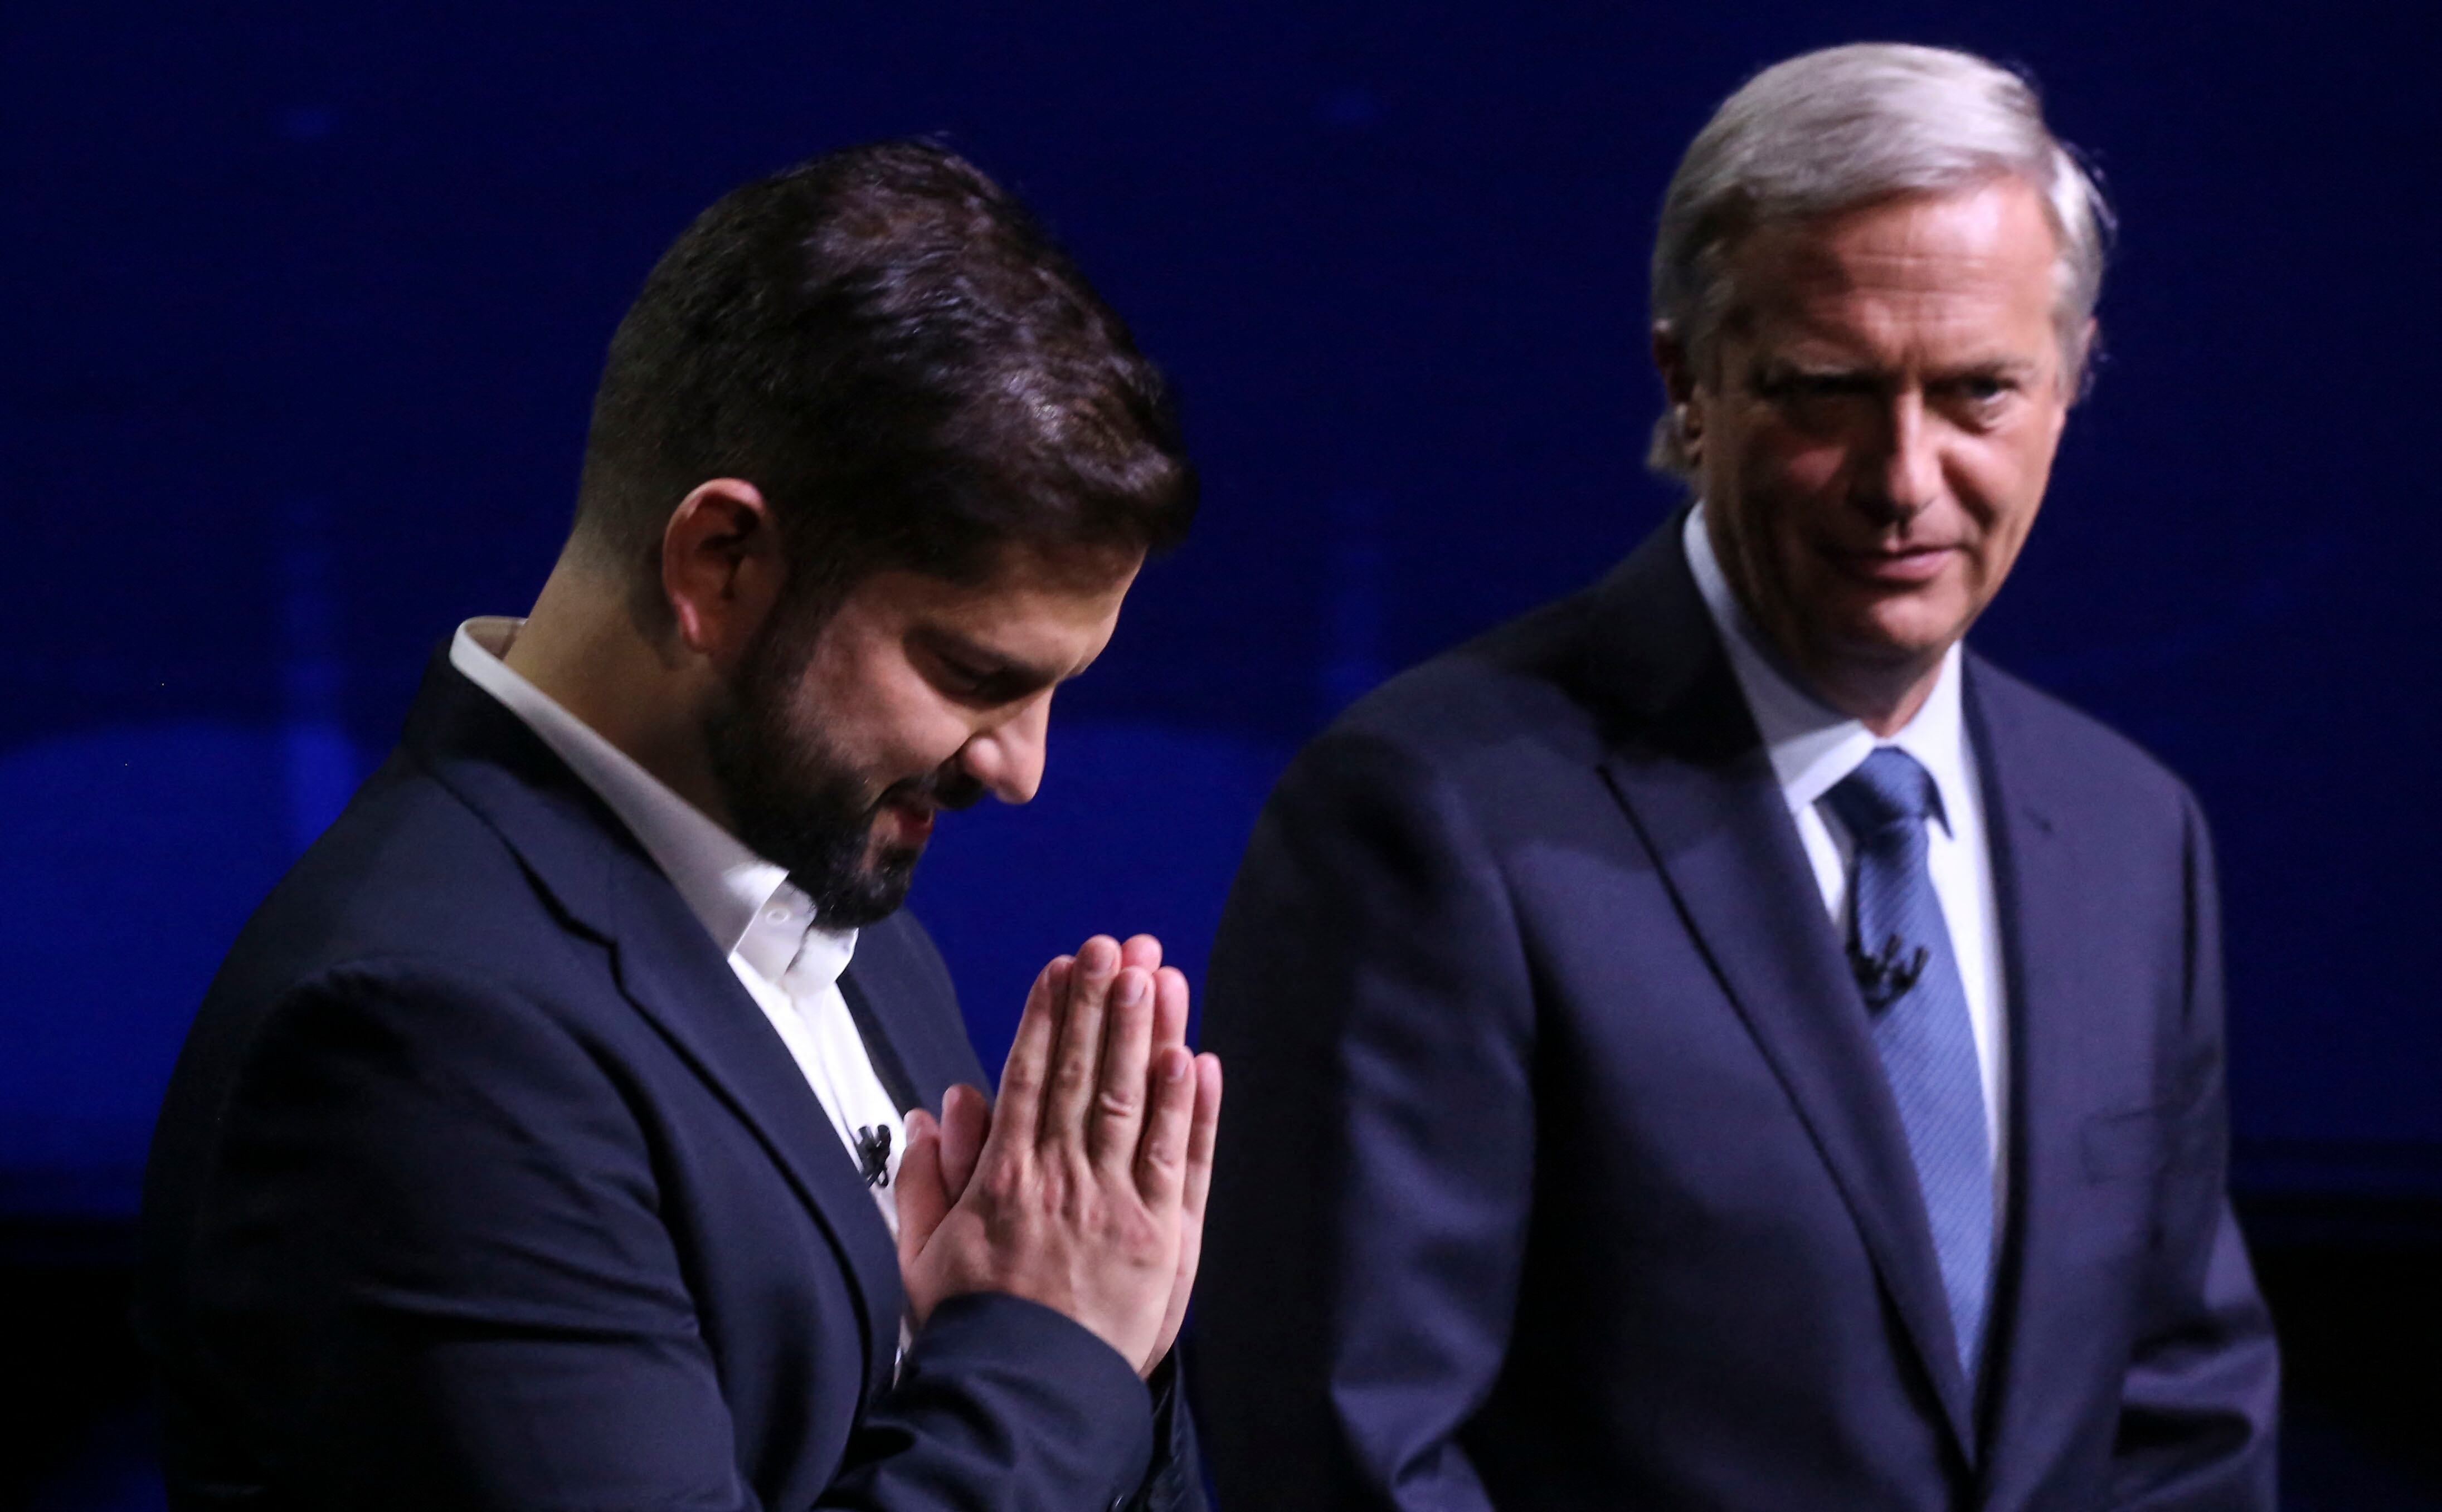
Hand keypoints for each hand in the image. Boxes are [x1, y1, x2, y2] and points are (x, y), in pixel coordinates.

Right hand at [896, 936, 1221, 1375]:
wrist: (1023, 1399)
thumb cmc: (974, 1330)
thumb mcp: (922, 1254)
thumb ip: (925, 1180)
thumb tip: (937, 1112)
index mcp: (1005, 1176)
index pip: (1032, 1074)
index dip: (1051, 1013)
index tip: (1064, 964)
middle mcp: (1064, 1178)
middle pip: (1089, 1071)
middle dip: (1103, 1002)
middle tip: (1118, 945)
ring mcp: (1119, 1205)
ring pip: (1137, 1101)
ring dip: (1149, 1033)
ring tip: (1158, 975)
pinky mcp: (1164, 1238)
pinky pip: (1182, 1160)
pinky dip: (1191, 1108)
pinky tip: (1196, 1060)